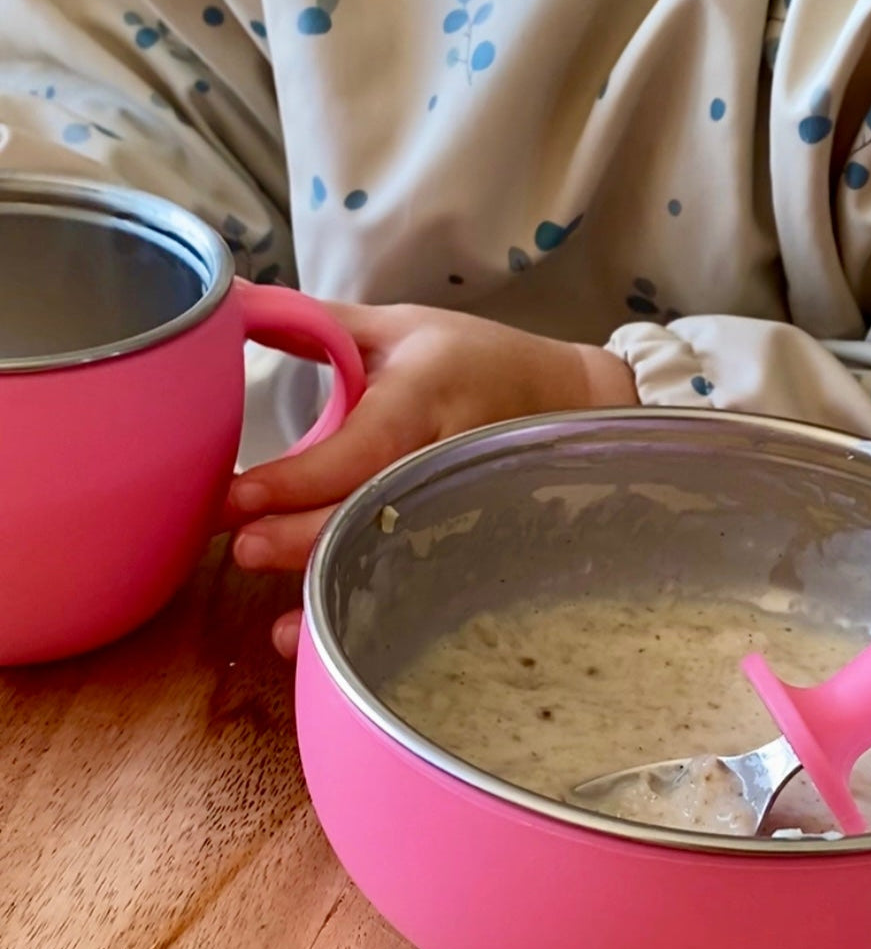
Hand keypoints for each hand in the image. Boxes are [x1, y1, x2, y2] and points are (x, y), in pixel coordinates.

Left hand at [227, 300, 637, 654]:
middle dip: (305, 542)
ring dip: (336, 597)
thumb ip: (315, 325)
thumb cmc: (473, 360)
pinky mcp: (467, 541)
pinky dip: (370, 618)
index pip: (360, 447)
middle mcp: (443, 460)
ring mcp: (460, 508)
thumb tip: (228, 306)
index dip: (299, 479)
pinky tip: (324, 642)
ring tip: (282, 629)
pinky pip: (415, 584)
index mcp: (423, 399)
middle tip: (241, 551)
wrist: (565, 401)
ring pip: (398, 562)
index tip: (235, 497)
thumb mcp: (399, 327)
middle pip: (374, 513)